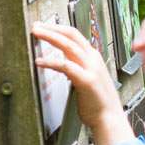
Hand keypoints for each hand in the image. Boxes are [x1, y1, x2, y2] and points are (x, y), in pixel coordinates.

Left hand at [32, 22, 133, 144]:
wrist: (109, 118)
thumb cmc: (97, 102)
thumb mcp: (87, 79)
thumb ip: (77, 69)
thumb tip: (63, 62)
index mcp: (94, 58)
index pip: (76, 36)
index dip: (59, 28)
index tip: (44, 26)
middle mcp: (94, 60)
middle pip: (72, 35)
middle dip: (52, 28)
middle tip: (36, 26)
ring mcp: (91, 69)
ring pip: (69, 46)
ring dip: (51, 37)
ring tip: (36, 34)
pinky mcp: (86, 80)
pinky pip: (66, 66)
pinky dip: (51, 61)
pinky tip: (39, 61)